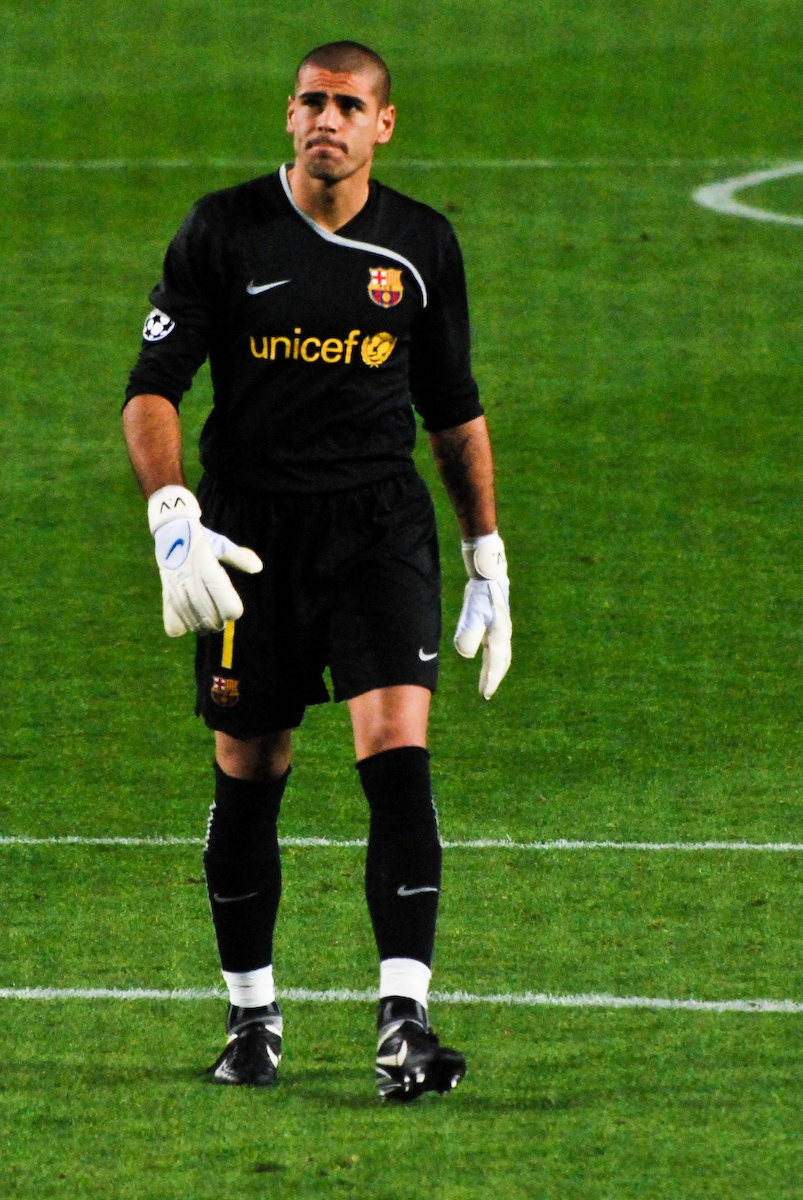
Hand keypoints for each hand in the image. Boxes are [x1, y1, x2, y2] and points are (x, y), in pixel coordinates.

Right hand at [148, 485, 261, 636]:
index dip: (232, 609)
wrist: (170, 529)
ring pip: (191, 620)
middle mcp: (192, 579)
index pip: (225, 602)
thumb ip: (239, 557)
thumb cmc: (201, 539)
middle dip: (218, 622)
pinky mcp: (165, 592)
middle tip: (220, 620)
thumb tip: (258, 568)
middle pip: (209, 616)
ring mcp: (176, 587)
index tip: (233, 609)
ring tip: (207, 626)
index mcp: (208, 569)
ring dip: (202, 627)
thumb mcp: (221, 544)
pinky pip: (171, 621)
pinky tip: (187, 622)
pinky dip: (180, 626)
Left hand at [453, 531, 510, 698]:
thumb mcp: (471, 614)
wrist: (489, 575)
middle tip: (486, 692)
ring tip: (487, 680)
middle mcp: (503, 634)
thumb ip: (468, 634)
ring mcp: (502, 628)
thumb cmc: (480, 595)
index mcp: (499, 636)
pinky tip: (486, 656)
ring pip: (501, 654)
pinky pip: (497, 646)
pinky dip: (493, 656)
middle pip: (501, 662)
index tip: (485, 694)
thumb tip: (465, 654)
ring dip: (495, 668)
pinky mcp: (497, 623)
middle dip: (494, 677)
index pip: (495, 664)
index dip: (490, 680)